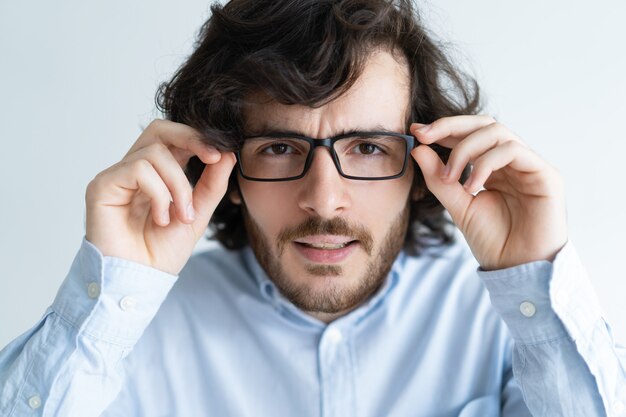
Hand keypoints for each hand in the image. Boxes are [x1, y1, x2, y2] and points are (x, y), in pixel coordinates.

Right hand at [85, 119, 235, 274]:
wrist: (142, 280)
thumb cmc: (162, 252)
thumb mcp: (197, 214)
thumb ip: (211, 184)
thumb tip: (228, 154)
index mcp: (157, 174)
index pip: (174, 138)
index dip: (198, 138)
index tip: (221, 155)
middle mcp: (134, 170)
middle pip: (159, 129)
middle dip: (191, 138)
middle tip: (212, 157)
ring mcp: (116, 176)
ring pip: (155, 153)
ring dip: (179, 185)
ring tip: (181, 216)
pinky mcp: (102, 186)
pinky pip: (138, 170)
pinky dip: (159, 194)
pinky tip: (160, 218)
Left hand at [410, 115, 567, 270]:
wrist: (516, 269)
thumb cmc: (493, 241)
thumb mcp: (458, 206)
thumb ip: (439, 178)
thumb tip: (418, 148)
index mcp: (494, 167)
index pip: (471, 134)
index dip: (444, 129)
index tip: (416, 132)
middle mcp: (514, 161)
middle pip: (485, 124)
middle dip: (450, 126)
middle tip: (424, 136)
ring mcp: (530, 166)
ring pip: (497, 132)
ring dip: (465, 149)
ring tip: (450, 177)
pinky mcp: (546, 175)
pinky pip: (513, 151)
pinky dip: (486, 163)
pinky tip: (472, 186)